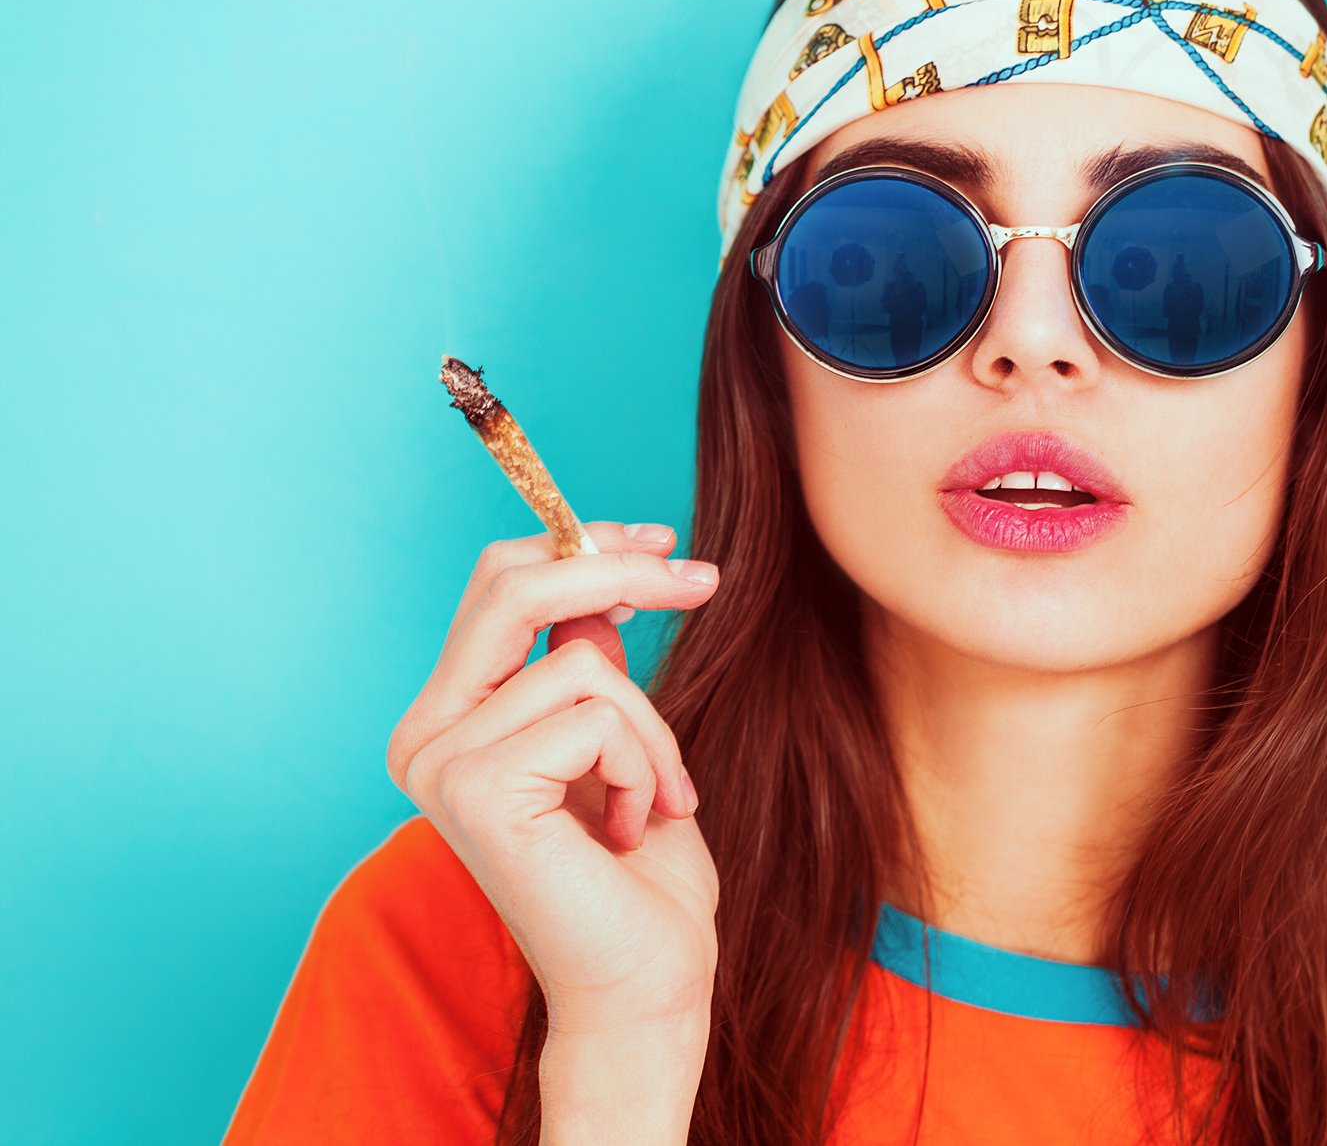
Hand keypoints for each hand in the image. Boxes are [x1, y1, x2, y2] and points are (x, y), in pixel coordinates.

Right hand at [385, 520, 722, 1036]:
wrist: (647, 982)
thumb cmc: (641, 873)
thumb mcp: (621, 741)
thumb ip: (587, 664)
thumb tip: (594, 582)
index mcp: (448, 720)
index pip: (497, 587)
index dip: (580, 545)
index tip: (661, 541)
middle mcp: (425, 737)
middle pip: (514, 587)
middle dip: (619, 568)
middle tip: (705, 579)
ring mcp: (441, 764)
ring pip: (586, 661)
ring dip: (652, 730)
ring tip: (652, 800)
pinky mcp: (478, 790)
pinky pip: (597, 715)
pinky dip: (642, 765)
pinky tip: (630, 828)